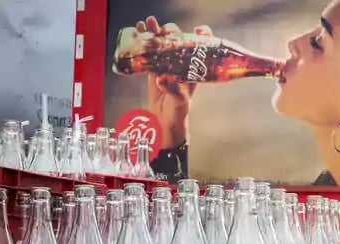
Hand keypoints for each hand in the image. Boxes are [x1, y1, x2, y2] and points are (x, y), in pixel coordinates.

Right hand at [136, 16, 212, 149]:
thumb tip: (162, 78)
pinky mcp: (154, 71)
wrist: (166, 123)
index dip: (201, 35)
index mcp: (193, 69)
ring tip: (147, 23)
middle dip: (170, 31)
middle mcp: (181, 64)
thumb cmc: (179, 113)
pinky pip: (149, 54)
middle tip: (163, 29)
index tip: (198, 30)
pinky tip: (138, 32)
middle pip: (177, 41)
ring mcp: (167, 66)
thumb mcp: (180, 101)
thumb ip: (173, 89)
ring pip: (161, 45)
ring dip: (154, 32)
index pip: (200, 47)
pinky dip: (143, 43)